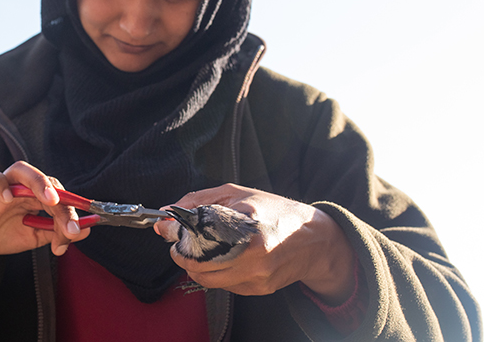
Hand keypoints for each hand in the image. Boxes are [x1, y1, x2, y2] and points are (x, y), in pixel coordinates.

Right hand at [0, 161, 89, 290]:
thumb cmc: (3, 233)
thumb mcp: (35, 237)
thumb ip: (57, 233)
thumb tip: (85, 230)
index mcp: (38, 195)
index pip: (61, 197)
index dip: (71, 213)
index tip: (78, 232)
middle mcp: (24, 185)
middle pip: (48, 182)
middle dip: (62, 204)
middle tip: (70, 226)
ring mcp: (4, 184)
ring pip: (23, 169)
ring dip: (39, 182)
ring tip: (50, 200)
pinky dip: (0, 184)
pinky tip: (8, 199)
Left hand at [154, 184, 355, 304]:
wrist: (316, 239)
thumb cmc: (277, 212)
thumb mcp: (238, 194)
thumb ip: (199, 200)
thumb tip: (168, 211)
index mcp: (248, 227)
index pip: (199, 238)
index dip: (179, 237)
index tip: (171, 232)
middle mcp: (254, 256)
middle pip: (198, 266)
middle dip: (183, 255)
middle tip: (183, 244)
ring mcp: (257, 276)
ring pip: (207, 280)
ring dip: (198, 267)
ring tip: (207, 249)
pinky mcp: (258, 289)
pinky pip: (224, 286)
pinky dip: (218, 273)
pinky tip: (229, 259)